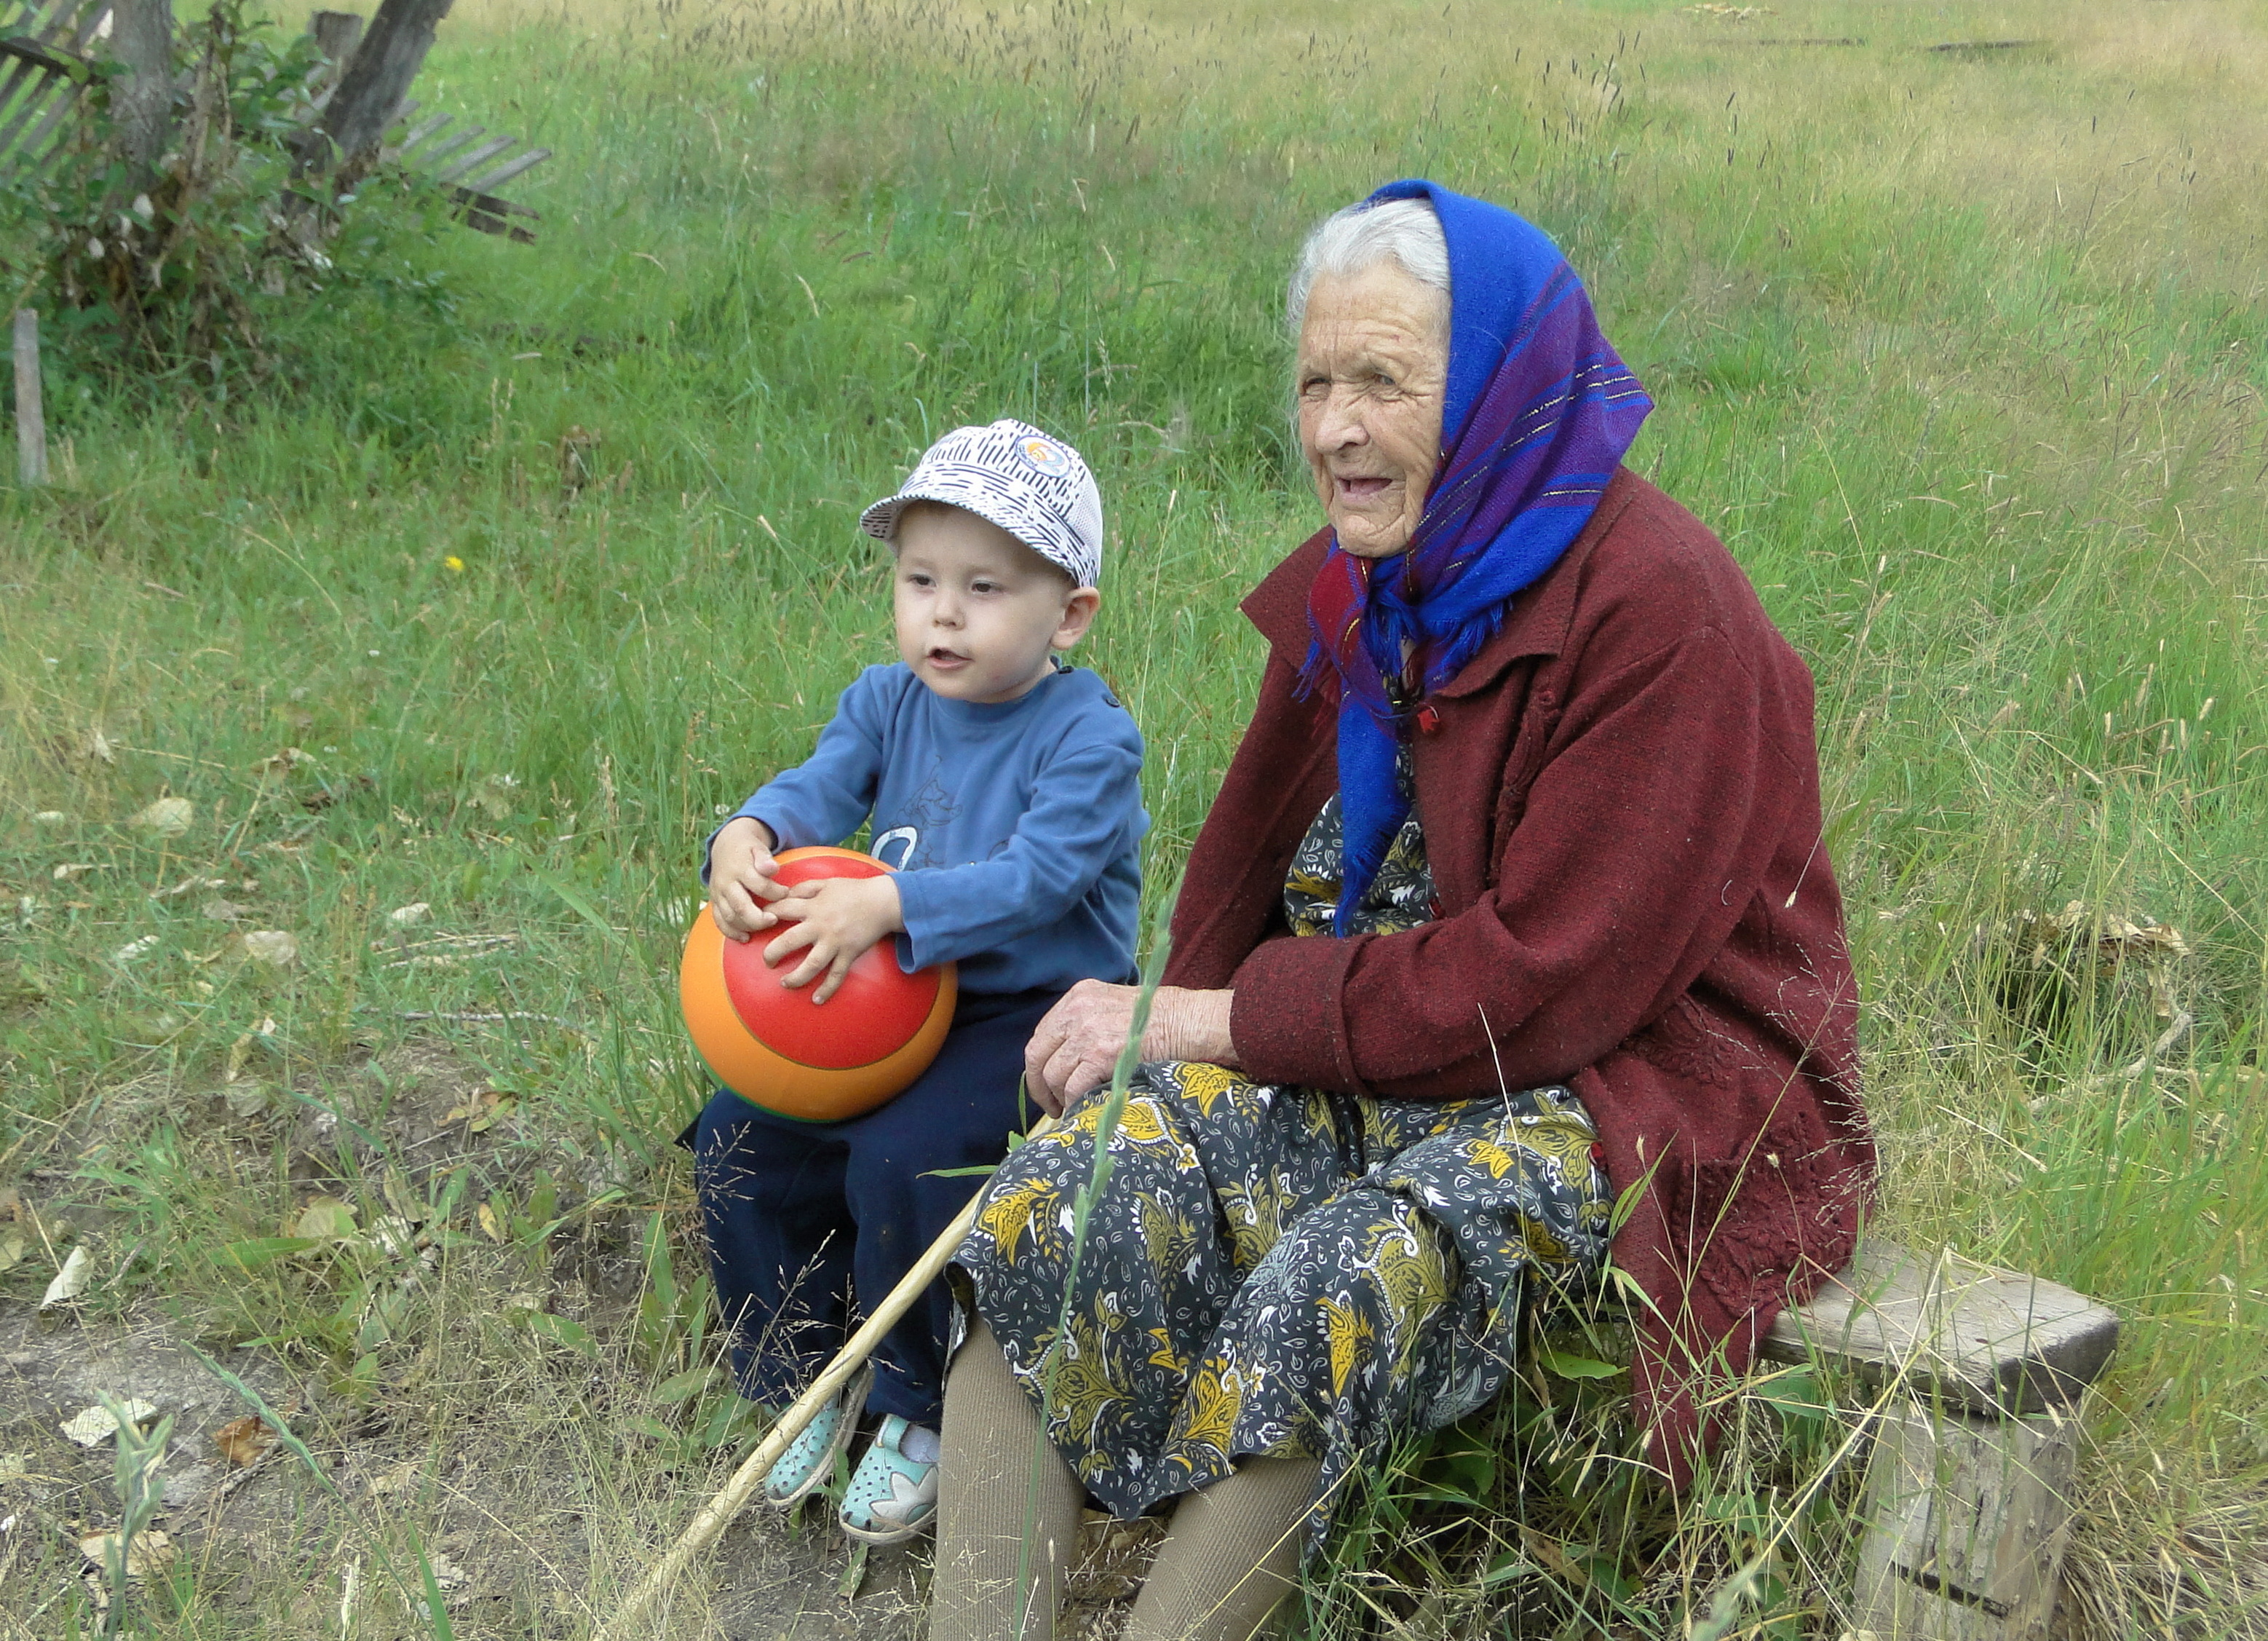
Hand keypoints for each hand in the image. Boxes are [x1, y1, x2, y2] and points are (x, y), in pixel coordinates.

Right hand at [708, 817, 785, 940]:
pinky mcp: (714, 903)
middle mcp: (726, 883)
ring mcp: (718, 894)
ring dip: (747, 926)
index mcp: (739, 868)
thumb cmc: (748, 850)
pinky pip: (719, 921)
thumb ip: (764, 858)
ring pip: (730, 917)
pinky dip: (731, 932)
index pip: (758, 884)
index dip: (775, 892)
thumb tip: (772, 869)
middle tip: (775, 919)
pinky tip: (745, 938)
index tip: (786, 893)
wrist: (725, 847)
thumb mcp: (757, 848)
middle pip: (741, 906)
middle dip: (759, 918)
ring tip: (765, 926)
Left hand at [761, 875, 905, 1003]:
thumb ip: (804, 888)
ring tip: (785, 983)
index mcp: (813, 906)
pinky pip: (837, 975)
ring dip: (796, 977)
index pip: (782, 910)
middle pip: (790, 941)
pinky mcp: (849, 953)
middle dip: (773, 953)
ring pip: (812, 964)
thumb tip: (785, 894)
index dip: (767, 914)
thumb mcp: (827, 882)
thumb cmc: (855, 890)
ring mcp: (835, 942)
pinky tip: (817, 1000)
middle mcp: (821, 925)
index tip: (760, 922)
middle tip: (767, 962)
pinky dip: (827, 989)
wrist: (884, 902)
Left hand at [1022, 983, 1237, 1116]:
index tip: (1046, 1084)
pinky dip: (1076, 1103)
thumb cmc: (1161, 1018)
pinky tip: (1085, 1110)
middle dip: (1041, 1086)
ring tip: (1073, 1109)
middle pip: (1038, 1055)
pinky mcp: (1100, 1054)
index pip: (1042, 1034)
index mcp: (1079, 996)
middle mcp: (1077, 1010)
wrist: (1190, 1022)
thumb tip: (1066, 1058)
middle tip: (1052, 1106)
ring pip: (1054, 1075)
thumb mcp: (1115, 1007)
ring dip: (1060, 1097)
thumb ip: (1087, 1023)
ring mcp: (1087, 1032)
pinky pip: (1074, 1087)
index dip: (1040, 1064)